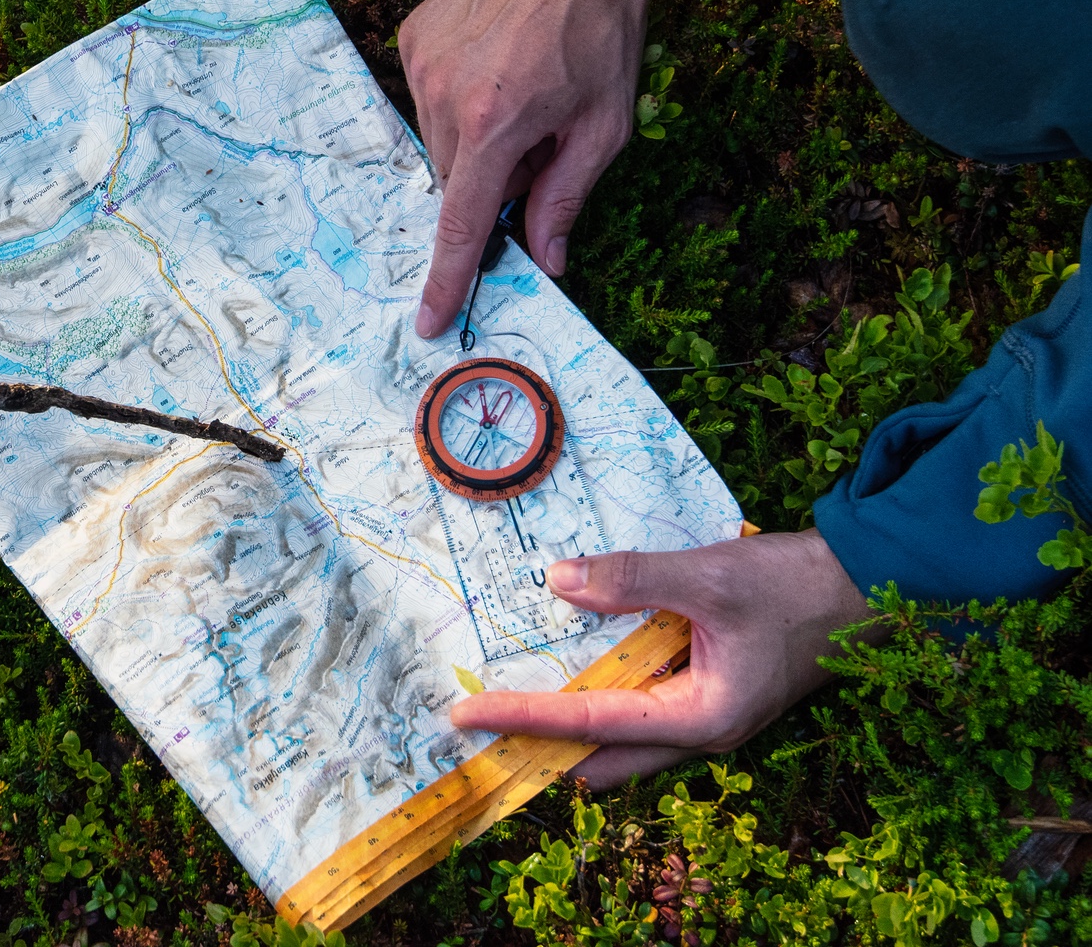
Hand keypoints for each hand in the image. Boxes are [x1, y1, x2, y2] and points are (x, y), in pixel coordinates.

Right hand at [397, 0, 662, 338]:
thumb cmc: (603, 33)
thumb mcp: (604, 127)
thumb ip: (565, 198)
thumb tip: (547, 262)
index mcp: (496, 124)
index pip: (461, 221)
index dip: (447, 277)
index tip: (428, 320)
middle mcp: (444, 95)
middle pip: (456, 176)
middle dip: (493, 174)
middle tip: (540, 135)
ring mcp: (422, 61)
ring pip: (439, 138)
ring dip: (476, 134)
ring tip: (521, 88)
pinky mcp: (414, 35)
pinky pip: (428, 94)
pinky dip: (459, 96)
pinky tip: (498, 62)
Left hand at [449, 530, 873, 787]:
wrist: (865, 586)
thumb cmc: (794, 586)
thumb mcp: (709, 576)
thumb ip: (632, 580)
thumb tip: (557, 582)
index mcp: (701, 718)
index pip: (589, 725)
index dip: (523, 718)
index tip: (466, 712)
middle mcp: (700, 731)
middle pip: (599, 754)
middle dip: (537, 744)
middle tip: (475, 722)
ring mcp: (705, 715)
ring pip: (619, 737)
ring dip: (567, 723)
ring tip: (504, 698)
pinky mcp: (708, 691)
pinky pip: (640, 706)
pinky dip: (599, 694)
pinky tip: (568, 665)